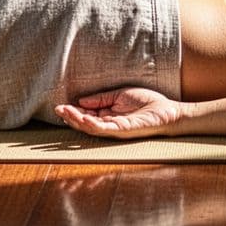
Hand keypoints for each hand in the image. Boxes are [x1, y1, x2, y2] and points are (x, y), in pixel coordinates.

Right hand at [55, 87, 184, 139]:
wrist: (168, 110)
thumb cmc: (147, 102)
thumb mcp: (120, 95)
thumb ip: (101, 98)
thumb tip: (81, 100)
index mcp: (108, 115)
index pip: (87, 114)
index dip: (74, 111)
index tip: (61, 106)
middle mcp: (109, 124)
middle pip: (85, 122)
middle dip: (70, 117)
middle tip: (57, 109)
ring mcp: (115, 129)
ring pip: (91, 127)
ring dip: (76, 120)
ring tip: (65, 112)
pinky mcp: (123, 130)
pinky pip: (104, 129)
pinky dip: (92, 124)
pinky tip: (84, 118)